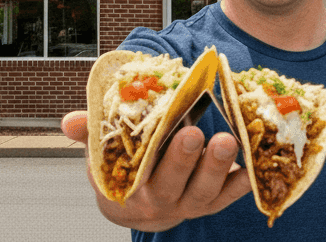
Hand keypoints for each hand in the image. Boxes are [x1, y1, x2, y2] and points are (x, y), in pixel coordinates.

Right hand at [62, 110, 249, 231]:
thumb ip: (90, 133)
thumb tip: (71, 121)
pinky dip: (243, 181)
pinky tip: (255, 163)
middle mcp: (163, 199)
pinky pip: (231, 195)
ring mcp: (190, 203)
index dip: (151, 157)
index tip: (159, 134)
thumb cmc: (123, 166)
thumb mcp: (101, 151)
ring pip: (206, 191)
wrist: (140, 204)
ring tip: (228, 141)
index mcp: (133, 185)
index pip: (141, 172)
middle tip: (194, 134)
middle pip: (174, 183)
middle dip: (184, 160)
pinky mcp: (214, 202)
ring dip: (218, 168)